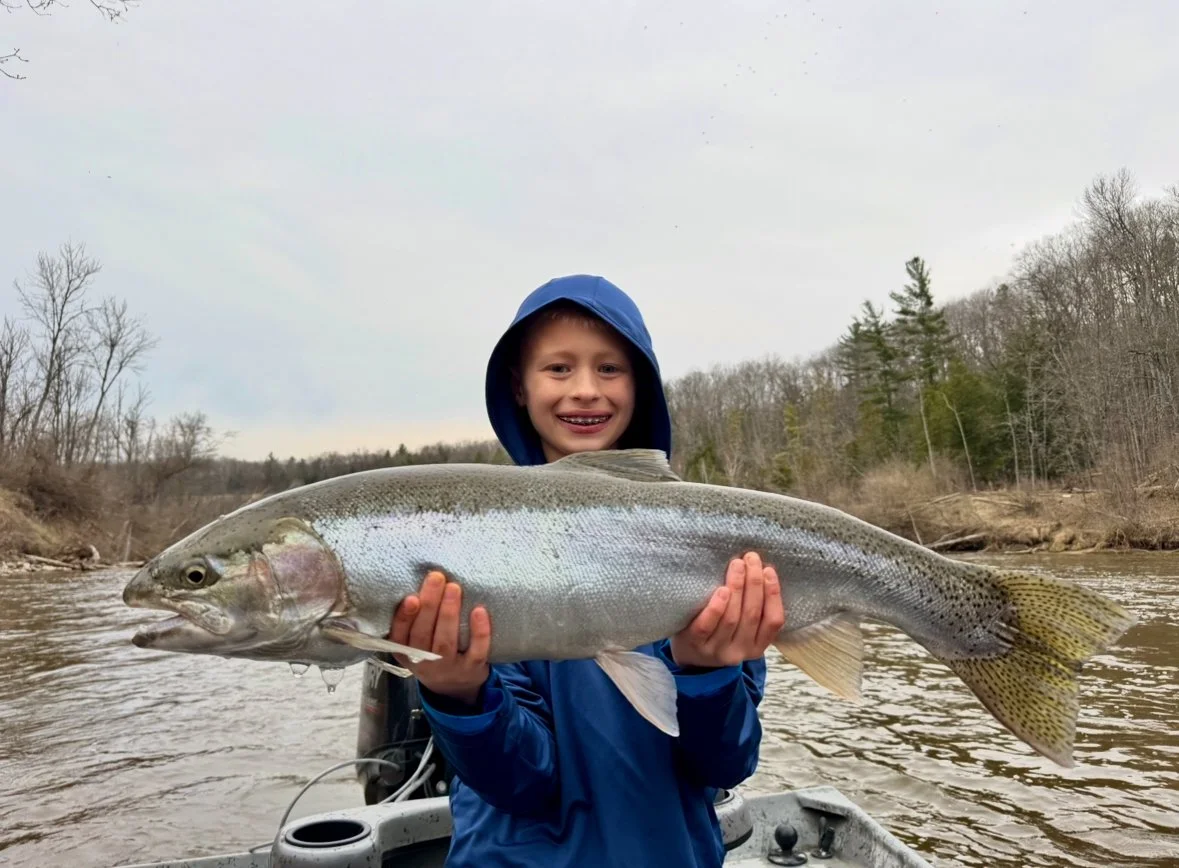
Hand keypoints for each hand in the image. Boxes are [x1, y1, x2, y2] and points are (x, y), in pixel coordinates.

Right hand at [387, 571, 490, 706]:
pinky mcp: (471, 669)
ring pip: (446, 641)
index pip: (399, 635)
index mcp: (405, 652)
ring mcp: (448, 667)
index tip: (411, 597)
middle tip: (437, 577)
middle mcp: (423, 662)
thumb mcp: (415, 642)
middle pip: (423, 634)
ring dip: (449, 613)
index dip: (404, 617)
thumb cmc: (432, 652)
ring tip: (453, 588)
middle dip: (429, 604)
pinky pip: (476, 651)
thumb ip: (415, 618)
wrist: (455, 687)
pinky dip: (479, 632)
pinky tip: (479, 611)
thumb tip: (423, 579)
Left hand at [670, 552, 784, 669]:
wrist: (687, 654)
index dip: (773, 595)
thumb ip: (752, 608)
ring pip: (732, 618)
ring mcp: (716, 650)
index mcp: (757, 646)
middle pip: (752, 614)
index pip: (773, 621)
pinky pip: (707, 625)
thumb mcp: (742, 628)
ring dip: (737, 587)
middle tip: (751, 558)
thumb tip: (760, 570)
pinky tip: (722, 589)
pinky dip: (717, 607)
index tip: (768, 570)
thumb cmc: (718, 632)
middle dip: (754, 582)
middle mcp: (740, 651)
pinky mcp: (695, 644)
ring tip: (737, 565)